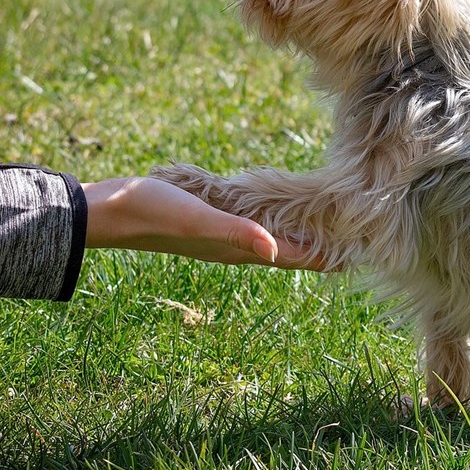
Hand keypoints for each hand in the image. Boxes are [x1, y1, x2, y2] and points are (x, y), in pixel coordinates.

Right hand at [82, 176, 328, 268]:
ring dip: (294, 238)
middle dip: (317, 249)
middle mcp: (231, 245)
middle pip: (285, 251)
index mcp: (235, 248)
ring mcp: (217, 233)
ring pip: (268, 239)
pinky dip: (268, 221)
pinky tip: (270, 210)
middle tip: (352, 242)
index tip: (359, 257)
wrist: (110, 211)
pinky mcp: (204, 218)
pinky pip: (246, 224)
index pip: (291, 258)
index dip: (323, 258)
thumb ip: (237, 233)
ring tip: (322, 230)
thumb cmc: (153, 213)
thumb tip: (278, 251)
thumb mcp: (198, 219)